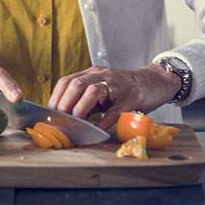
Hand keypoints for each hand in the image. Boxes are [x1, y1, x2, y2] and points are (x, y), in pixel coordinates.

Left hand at [47, 64, 180, 129]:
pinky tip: (95, 131)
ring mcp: (117, 85)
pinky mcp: (132, 97)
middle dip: (65, 102)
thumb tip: (67, 119)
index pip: (67, 81)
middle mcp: (102, 75)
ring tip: (75, 122)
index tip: (50, 112)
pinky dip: (103, 121)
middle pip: (76, 84)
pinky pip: (115, 110)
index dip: (56, 97)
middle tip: (59, 119)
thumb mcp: (102, 92)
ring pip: (93, 91)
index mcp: (91, 74)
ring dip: (80, 108)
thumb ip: (86, 102)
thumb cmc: (125, 90)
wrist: (154, 81)